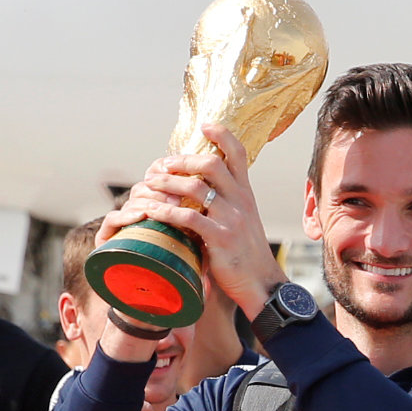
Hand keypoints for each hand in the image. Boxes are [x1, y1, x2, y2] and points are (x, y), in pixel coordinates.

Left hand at [126, 124, 288, 316]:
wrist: (261, 284)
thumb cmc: (245, 253)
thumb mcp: (242, 220)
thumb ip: (225, 202)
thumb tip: (200, 186)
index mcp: (246, 193)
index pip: (239, 153)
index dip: (222, 135)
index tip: (204, 126)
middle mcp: (241, 201)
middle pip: (211, 165)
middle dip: (182, 160)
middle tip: (162, 164)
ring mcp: (232, 219)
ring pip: (196, 188)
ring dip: (167, 182)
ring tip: (149, 183)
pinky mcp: (220, 239)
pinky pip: (188, 218)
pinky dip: (165, 211)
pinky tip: (150, 210)